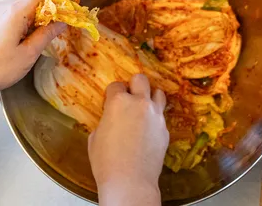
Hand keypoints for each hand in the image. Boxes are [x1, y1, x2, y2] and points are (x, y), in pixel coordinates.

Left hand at [0, 0, 63, 100]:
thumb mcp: (28, 54)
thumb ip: (47, 34)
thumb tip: (62, 22)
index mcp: (16, 11)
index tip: (74, 5)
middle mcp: (6, 5)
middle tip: (67, 13)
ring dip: (42, 3)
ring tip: (53, 21)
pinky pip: (17, 5)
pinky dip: (30, 9)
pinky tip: (35, 27)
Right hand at [89, 74, 168, 204]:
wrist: (130, 182)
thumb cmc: (107, 162)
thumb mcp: (96, 137)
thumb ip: (106, 120)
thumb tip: (111, 120)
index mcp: (118, 102)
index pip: (116, 85)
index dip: (112, 93)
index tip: (110, 100)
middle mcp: (140, 104)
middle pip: (141, 79)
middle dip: (134, 85)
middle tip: (129, 96)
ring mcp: (156, 115)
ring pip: (158, 93)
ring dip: (149, 97)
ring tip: (143, 108)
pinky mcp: (165, 129)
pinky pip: (161, 116)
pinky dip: (155, 118)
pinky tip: (148, 129)